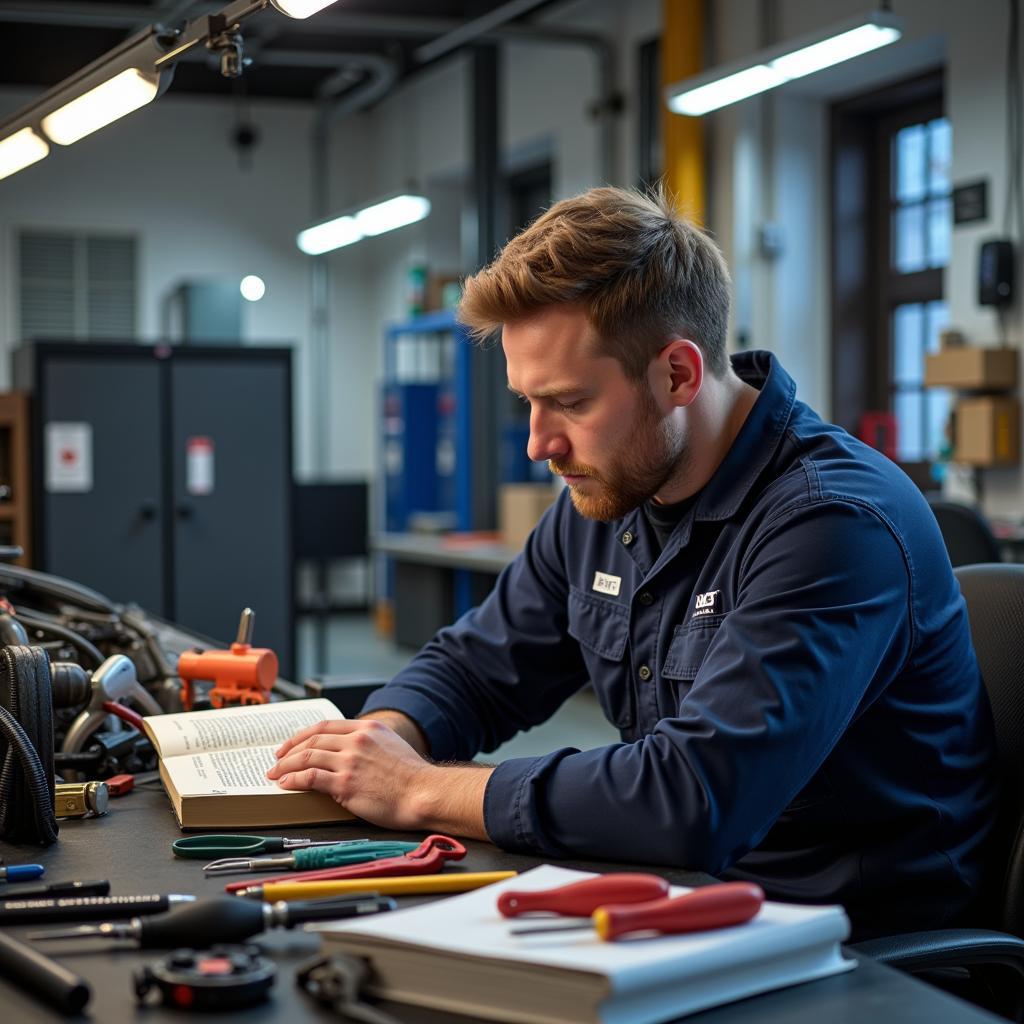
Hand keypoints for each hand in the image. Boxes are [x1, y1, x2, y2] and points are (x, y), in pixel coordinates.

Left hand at [267, 719, 492, 837]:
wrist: (424, 793)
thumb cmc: (412, 777)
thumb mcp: (390, 746)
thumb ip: (368, 744)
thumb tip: (347, 753)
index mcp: (367, 729)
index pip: (325, 726)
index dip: (302, 735)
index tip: (291, 744)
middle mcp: (357, 740)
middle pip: (312, 739)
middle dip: (289, 750)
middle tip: (277, 760)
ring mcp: (351, 761)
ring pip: (307, 756)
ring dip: (286, 766)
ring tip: (275, 775)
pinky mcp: (346, 783)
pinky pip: (311, 777)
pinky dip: (294, 780)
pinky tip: (286, 785)